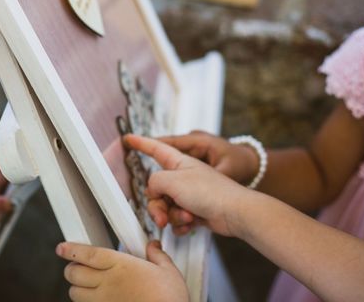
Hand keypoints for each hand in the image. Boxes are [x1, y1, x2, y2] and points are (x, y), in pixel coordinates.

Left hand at [56, 241, 187, 301]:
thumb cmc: (169, 300)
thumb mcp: (169, 272)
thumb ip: (158, 257)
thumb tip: (153, 246)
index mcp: (121, 265)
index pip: (88, 254)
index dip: (71, 249)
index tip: (62, 247)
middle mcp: (108, 283)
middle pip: (75, 272)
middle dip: (71, 268)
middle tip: (75, 266)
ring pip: (75, 293)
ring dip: (76, 288)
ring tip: (82, 285)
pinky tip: (93, 301)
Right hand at [126, 134, 247, 236]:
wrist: (236, 213)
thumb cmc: (210, 192)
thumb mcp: (173, 181)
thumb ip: (155, 182)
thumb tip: (154, 192)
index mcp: (178, 162)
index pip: (155, 148)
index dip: (140, 143)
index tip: (127, 138)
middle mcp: (182, 177)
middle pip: (156, 189)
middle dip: (157, 205)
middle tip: (161, 216)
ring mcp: (189, 194)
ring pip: (165, 206)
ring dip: (171, 215)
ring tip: (185, 217)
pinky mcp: (195, 210)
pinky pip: (176, 217)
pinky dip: (181, 223)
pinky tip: (191, 224)